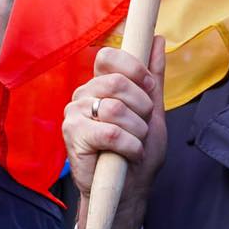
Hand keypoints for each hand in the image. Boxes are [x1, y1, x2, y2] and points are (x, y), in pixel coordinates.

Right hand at [65, 36, 166, 228]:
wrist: (128, 190)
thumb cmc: (137, 151)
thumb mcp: (152, 111)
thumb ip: (153, 76)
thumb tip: (156, 38)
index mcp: (99, 84)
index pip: (110, 57)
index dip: (135, 71)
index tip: (148, 90)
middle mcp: (83, 95)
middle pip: (116, 82)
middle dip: (141, 108)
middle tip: (142, 127)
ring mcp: (74, 114)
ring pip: (115, 109)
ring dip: (137, 131)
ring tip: (135, 145)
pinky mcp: (72, 136)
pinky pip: (110, 133)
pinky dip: (129, 146)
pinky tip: (128, 155)